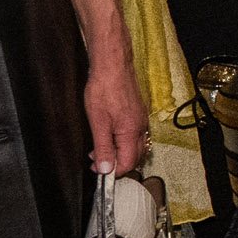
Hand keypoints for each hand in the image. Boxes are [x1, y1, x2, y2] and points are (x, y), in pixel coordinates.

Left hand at [84, 44, 149, 176]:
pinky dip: (122, 142)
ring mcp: (141, 120)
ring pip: (134, 146)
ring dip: (118, 153)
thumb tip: (105, 169)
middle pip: (134, 157)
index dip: (112, 171)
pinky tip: (109, 135)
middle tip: (96, 161)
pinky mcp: (138, 113)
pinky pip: (134, 135)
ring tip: (99, 148)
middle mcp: (141, 128)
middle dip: (116, 164)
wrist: (113, 66)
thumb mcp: (98, 122)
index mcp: (132, 132)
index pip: (127, 163)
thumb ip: (102, 147)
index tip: (97, 169)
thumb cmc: (104, 89)